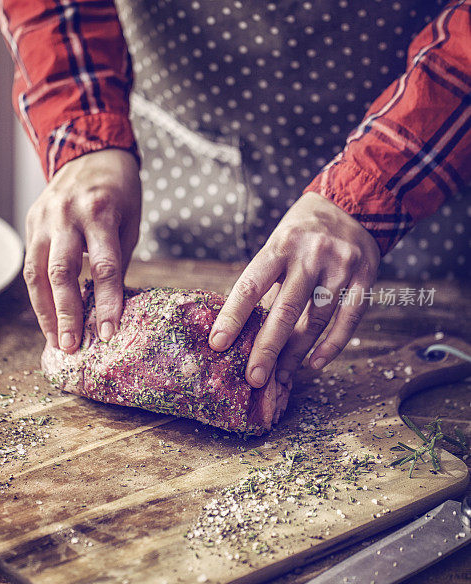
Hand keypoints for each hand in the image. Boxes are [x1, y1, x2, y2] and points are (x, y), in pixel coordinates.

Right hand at [23, 149, 140, 351]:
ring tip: (56, 340)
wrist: (90, 153)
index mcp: (100, 212)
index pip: (103, 265)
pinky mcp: (31, 222)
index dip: (106, 301)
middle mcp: (67, 215)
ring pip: (37, 272)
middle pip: (62, 272)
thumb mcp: (129, 222)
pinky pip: (31, 265)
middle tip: (72, 346)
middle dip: (67, 313)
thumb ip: (117, 260)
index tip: (108, 332)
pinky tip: (47, 317)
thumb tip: (110, 307)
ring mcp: (44, 218)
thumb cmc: (119, 193)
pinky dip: (38, 294)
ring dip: (46, 311)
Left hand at [209, 192, 379, 387]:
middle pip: (286, 309)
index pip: (251, 285)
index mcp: (279, 246)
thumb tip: (244, 332)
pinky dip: (332, 346)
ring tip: (282, 375)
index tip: (218, 344)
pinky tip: (314, 363)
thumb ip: (266, 285)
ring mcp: (340, 266)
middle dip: (267, 347)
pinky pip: (348, 320)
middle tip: (254, 377)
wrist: (350, 206)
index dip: (233, 317)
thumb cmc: (302, 234)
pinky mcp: (366, 277)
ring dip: (298, 353)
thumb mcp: (277, 247)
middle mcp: (310, 254)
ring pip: (317, 319)